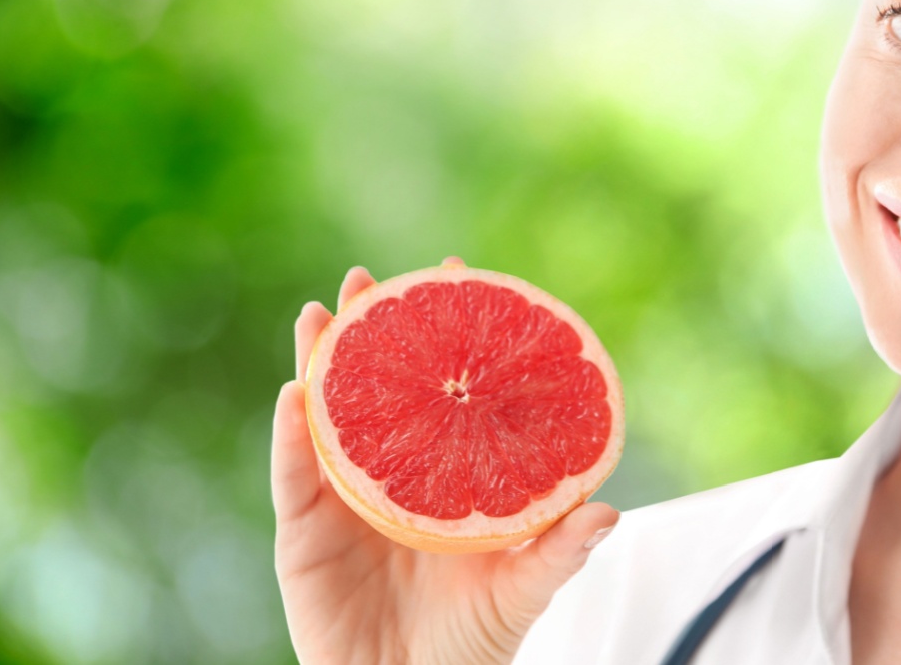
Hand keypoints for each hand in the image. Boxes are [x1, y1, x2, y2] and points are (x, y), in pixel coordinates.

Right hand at [272, 257, 619, 664]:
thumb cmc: (472, 641)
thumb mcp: (524, 588)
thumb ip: (560, 549)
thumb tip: (607, 510)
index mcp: (445, 472)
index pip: (447, 387)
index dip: (448, 330)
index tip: (457, 273)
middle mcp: (392, 474)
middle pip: (377, 385)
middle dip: (371, 328)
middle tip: (369, 277)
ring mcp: (344, 500)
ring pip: (326, 416)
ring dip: (320, 360)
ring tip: (321, 312)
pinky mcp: (304, 536)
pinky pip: (294, 476)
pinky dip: (292, 435)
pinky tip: (296, 392)